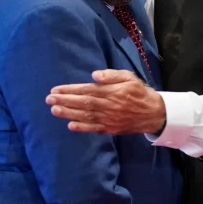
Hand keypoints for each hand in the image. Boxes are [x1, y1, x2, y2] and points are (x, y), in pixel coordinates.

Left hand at [46, 70, 165, 134]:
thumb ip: (112, 75)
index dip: (70, 90)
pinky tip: (70, 126)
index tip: (56, 90)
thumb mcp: (129, 77)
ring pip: (86, 116)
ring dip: (69, 114)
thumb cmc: (138, 92)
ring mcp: (109, 119)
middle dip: (65, 101)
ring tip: (54, 110)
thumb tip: (95, 75)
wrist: (153, 113)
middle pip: (83, 103)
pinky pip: (94, 129)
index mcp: (112, 91)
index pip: (87, 90)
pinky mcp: (111, 129)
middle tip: (49, 99)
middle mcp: (109, 105)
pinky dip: (82, 128)